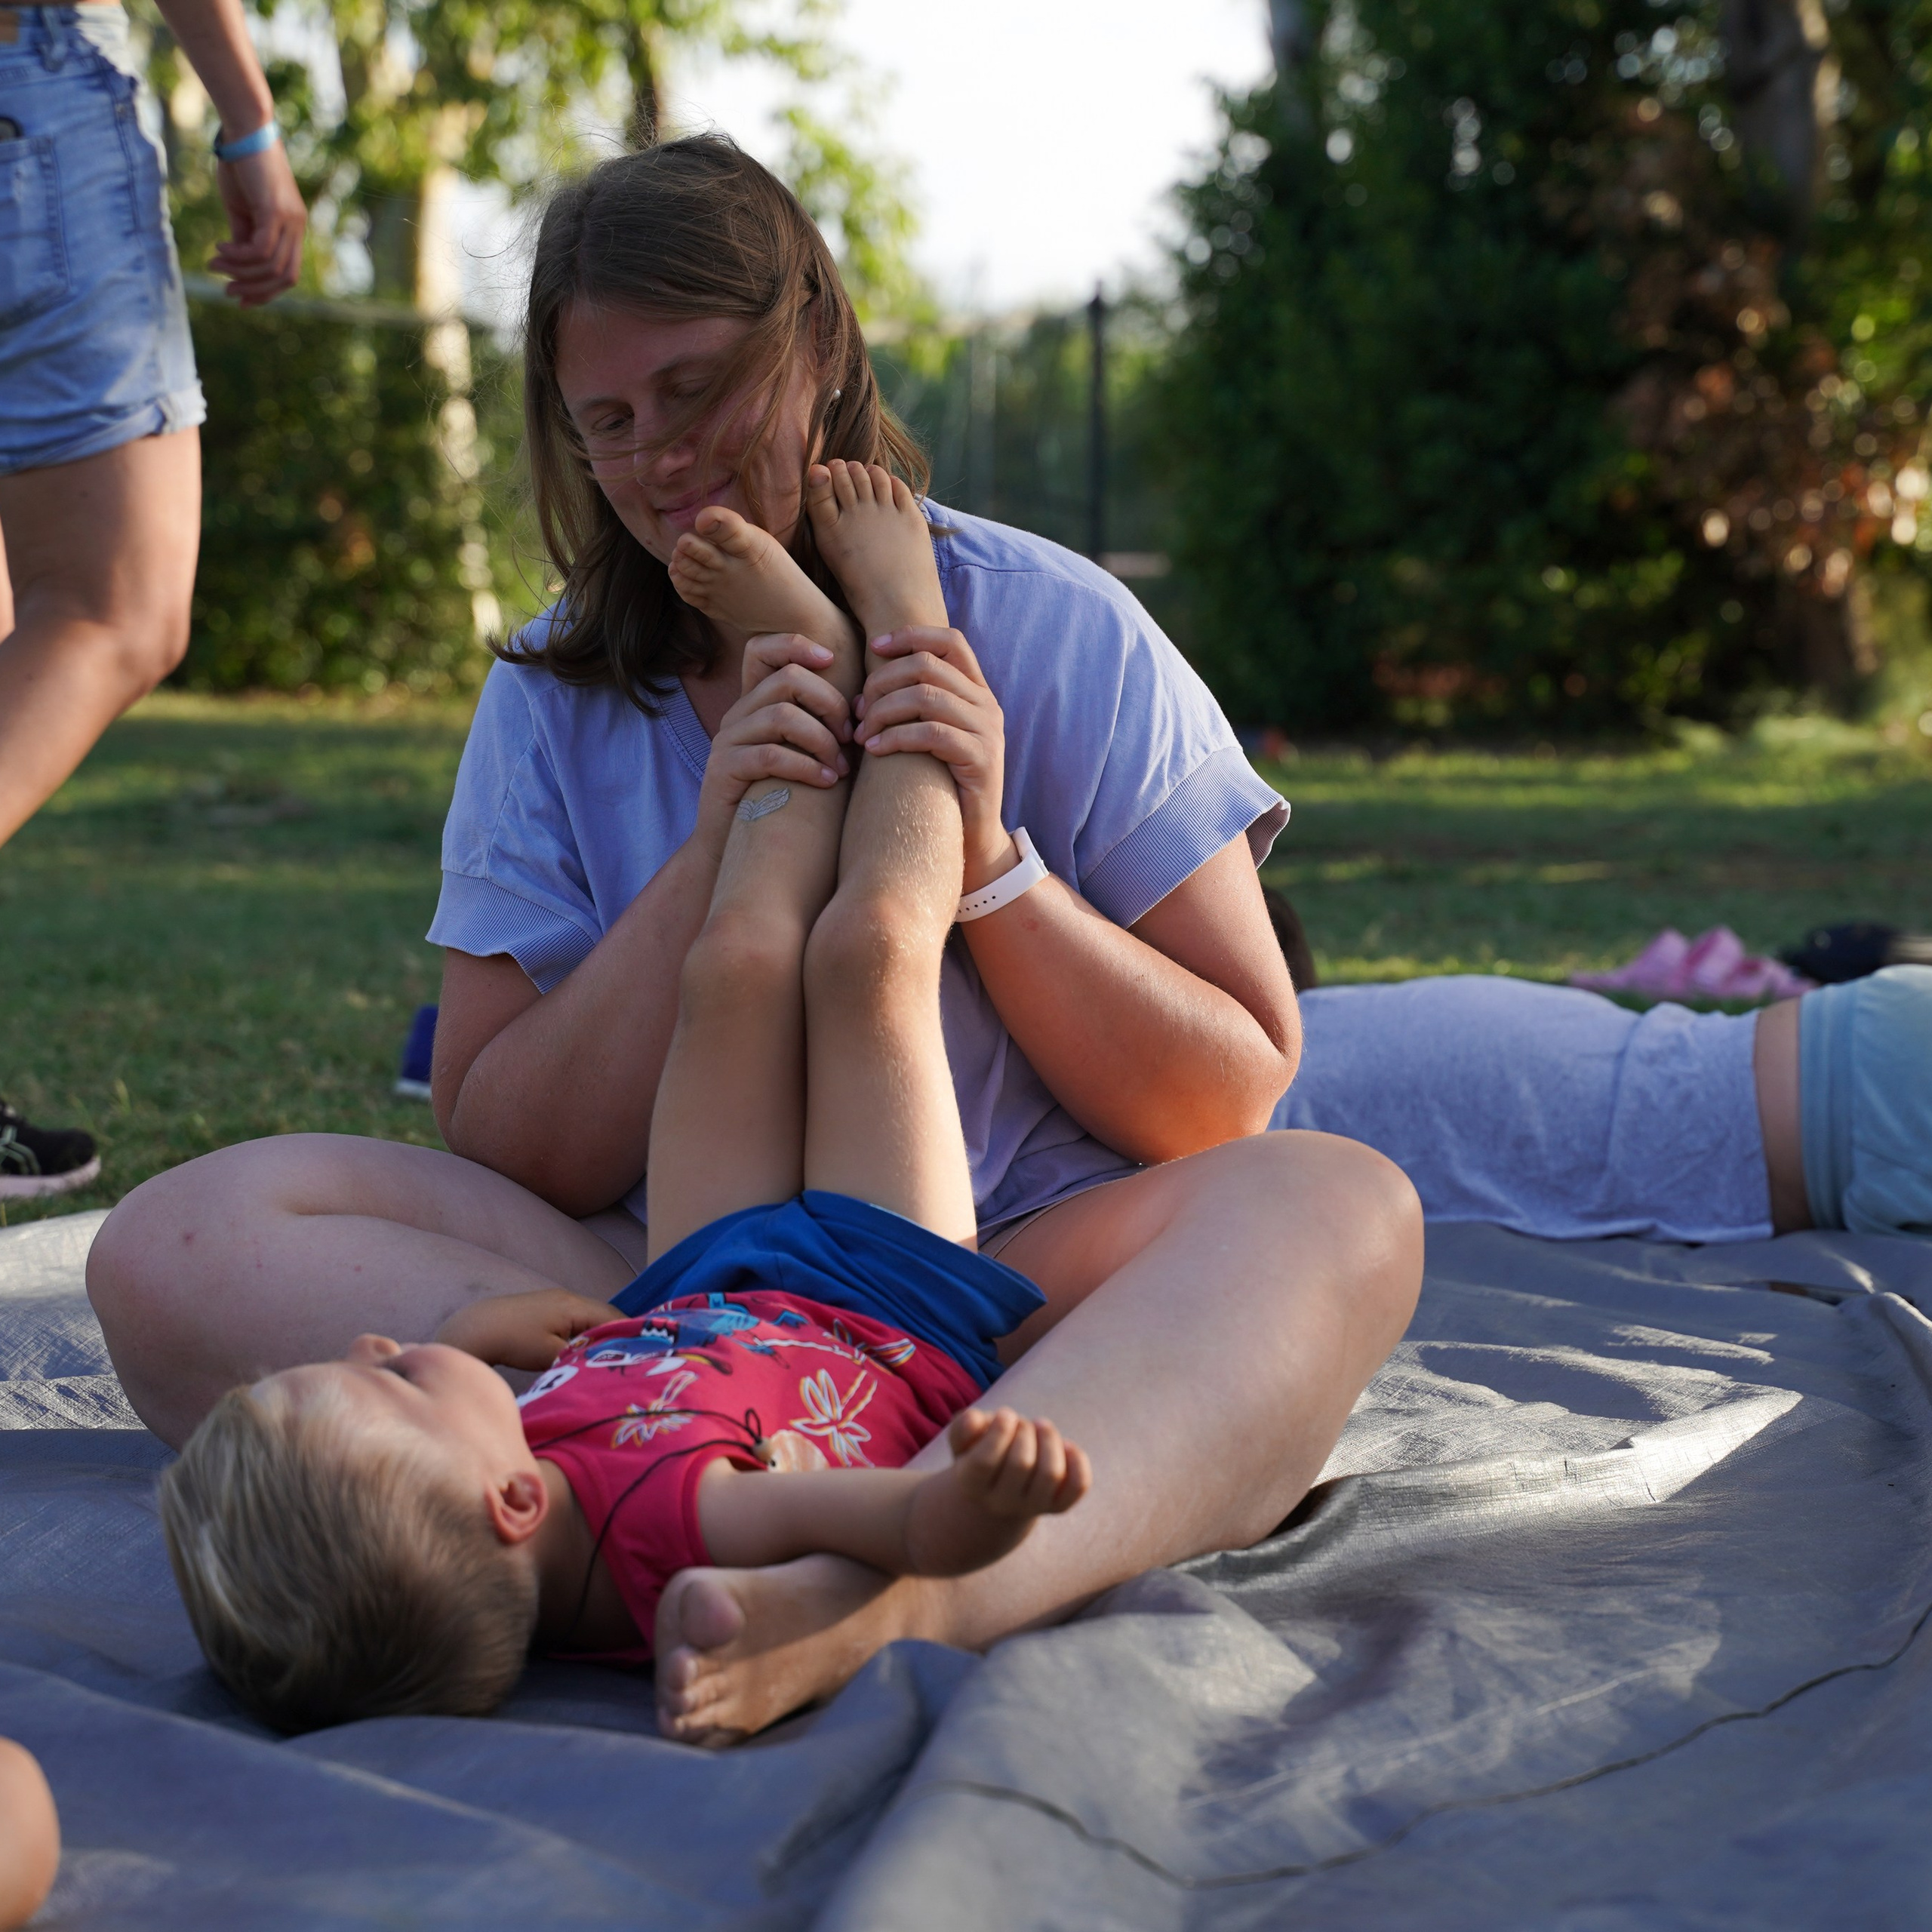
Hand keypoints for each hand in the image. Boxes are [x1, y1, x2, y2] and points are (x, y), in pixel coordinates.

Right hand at [210, 139, 305, 305]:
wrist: (243, 130)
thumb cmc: (240, 165)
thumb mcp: (241, 209)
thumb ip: (243, 236)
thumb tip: (237, 264)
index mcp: (292, 229)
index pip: (288, 275)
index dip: (266, 293)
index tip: (239, 298)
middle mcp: (297, 227)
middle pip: (286, 278)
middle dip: (256, 290)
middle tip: (227, 291)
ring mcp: (290, 219)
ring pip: (272, 266)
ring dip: (241, 272)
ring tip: (216, 265)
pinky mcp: (276, 210)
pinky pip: (262, 249)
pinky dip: (240, 256)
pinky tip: (220, 249)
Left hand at [435, 1288, 621, 1371]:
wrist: (476, 1328)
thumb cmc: (514, 1342)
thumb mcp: (552, 1355)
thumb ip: (583, 1355)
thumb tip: (606, 1360)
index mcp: (575, 1306)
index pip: (615, 1317)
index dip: (630, 1335)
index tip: (642, 1354)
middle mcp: (570, 1297)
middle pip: (606, 1315)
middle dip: (619, 1334)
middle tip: (630, 1358)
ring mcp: (557, 1299)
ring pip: (591, 1317)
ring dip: (601, 1333)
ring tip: (609, 1356)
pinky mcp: (546, 1306)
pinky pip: (576, 1318)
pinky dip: (585, 1331)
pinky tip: (584, 1347)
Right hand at [694, 630, 852, 843]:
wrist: (739, 853)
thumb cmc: (786, 802)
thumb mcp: (805, 754)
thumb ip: (824, 726)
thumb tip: (868, 705)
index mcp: (755, 702)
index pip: (763, 649)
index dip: (798, 646)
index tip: (834, 664)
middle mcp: (737, 714)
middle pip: (786, 679)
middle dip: (829, 703)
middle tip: (851, 736)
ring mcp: (727, 741)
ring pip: (781, 716)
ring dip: (822, 740)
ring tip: (841, 767)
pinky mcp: (724, 770)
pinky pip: (770, 755)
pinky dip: (806, 766)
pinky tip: (827, 782)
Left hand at [855, 627, 1010, 888]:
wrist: (972, 840)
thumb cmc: (939, 786)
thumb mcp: (931, 737)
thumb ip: (915, 706)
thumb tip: (866, 686)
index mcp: (978, 692)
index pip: (950, 641)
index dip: (910, 636)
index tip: (873, 647)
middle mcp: (987, 705)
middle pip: (928, 665)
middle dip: (883, 681)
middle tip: (857, 709)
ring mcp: (988, 732)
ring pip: (927, 696)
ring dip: (884, 710)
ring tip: (860, 733)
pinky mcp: (981, 760)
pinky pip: (931, 733)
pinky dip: (896, 736)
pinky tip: (874, 749)